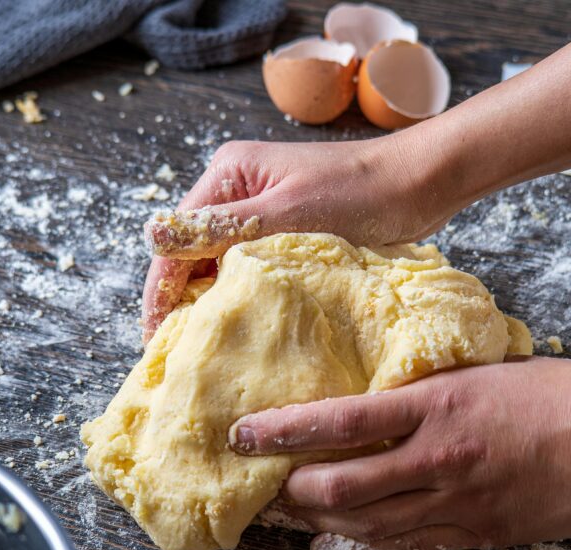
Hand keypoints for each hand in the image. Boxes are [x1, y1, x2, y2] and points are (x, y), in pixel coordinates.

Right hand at [142, 134, 451, 341]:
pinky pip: (250, 267)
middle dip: (182, 300)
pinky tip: (242, 324)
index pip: (177, 241)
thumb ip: (221, 227)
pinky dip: (243, 295)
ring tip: (204, 348)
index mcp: (228, 176)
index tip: (155, 338)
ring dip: (212, 301)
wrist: (418, 184)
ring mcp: (261, 211)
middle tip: (177, 352)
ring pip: (220, 264)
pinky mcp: (285, 231)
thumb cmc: (359, 193)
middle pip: (193, 253)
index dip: (161, 291)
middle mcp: (237, 190)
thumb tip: (152, 235)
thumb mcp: (286, 213)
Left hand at [229, 358, 570, 549]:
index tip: (244, 434)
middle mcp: (438, 458)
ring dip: (315, 522)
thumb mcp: (481, 374)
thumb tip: (375, 399)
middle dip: (290, 490)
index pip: (341, 420)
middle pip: (340, 485)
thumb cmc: (559, 395)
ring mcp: (457, 502)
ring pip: (364, 524)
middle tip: (259, 485)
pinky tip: (329, 546)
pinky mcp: (477, 534)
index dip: (284, 429)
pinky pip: (405, 547)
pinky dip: (360, 548)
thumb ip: (425, 391)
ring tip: (281, 517)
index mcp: (438, 405)